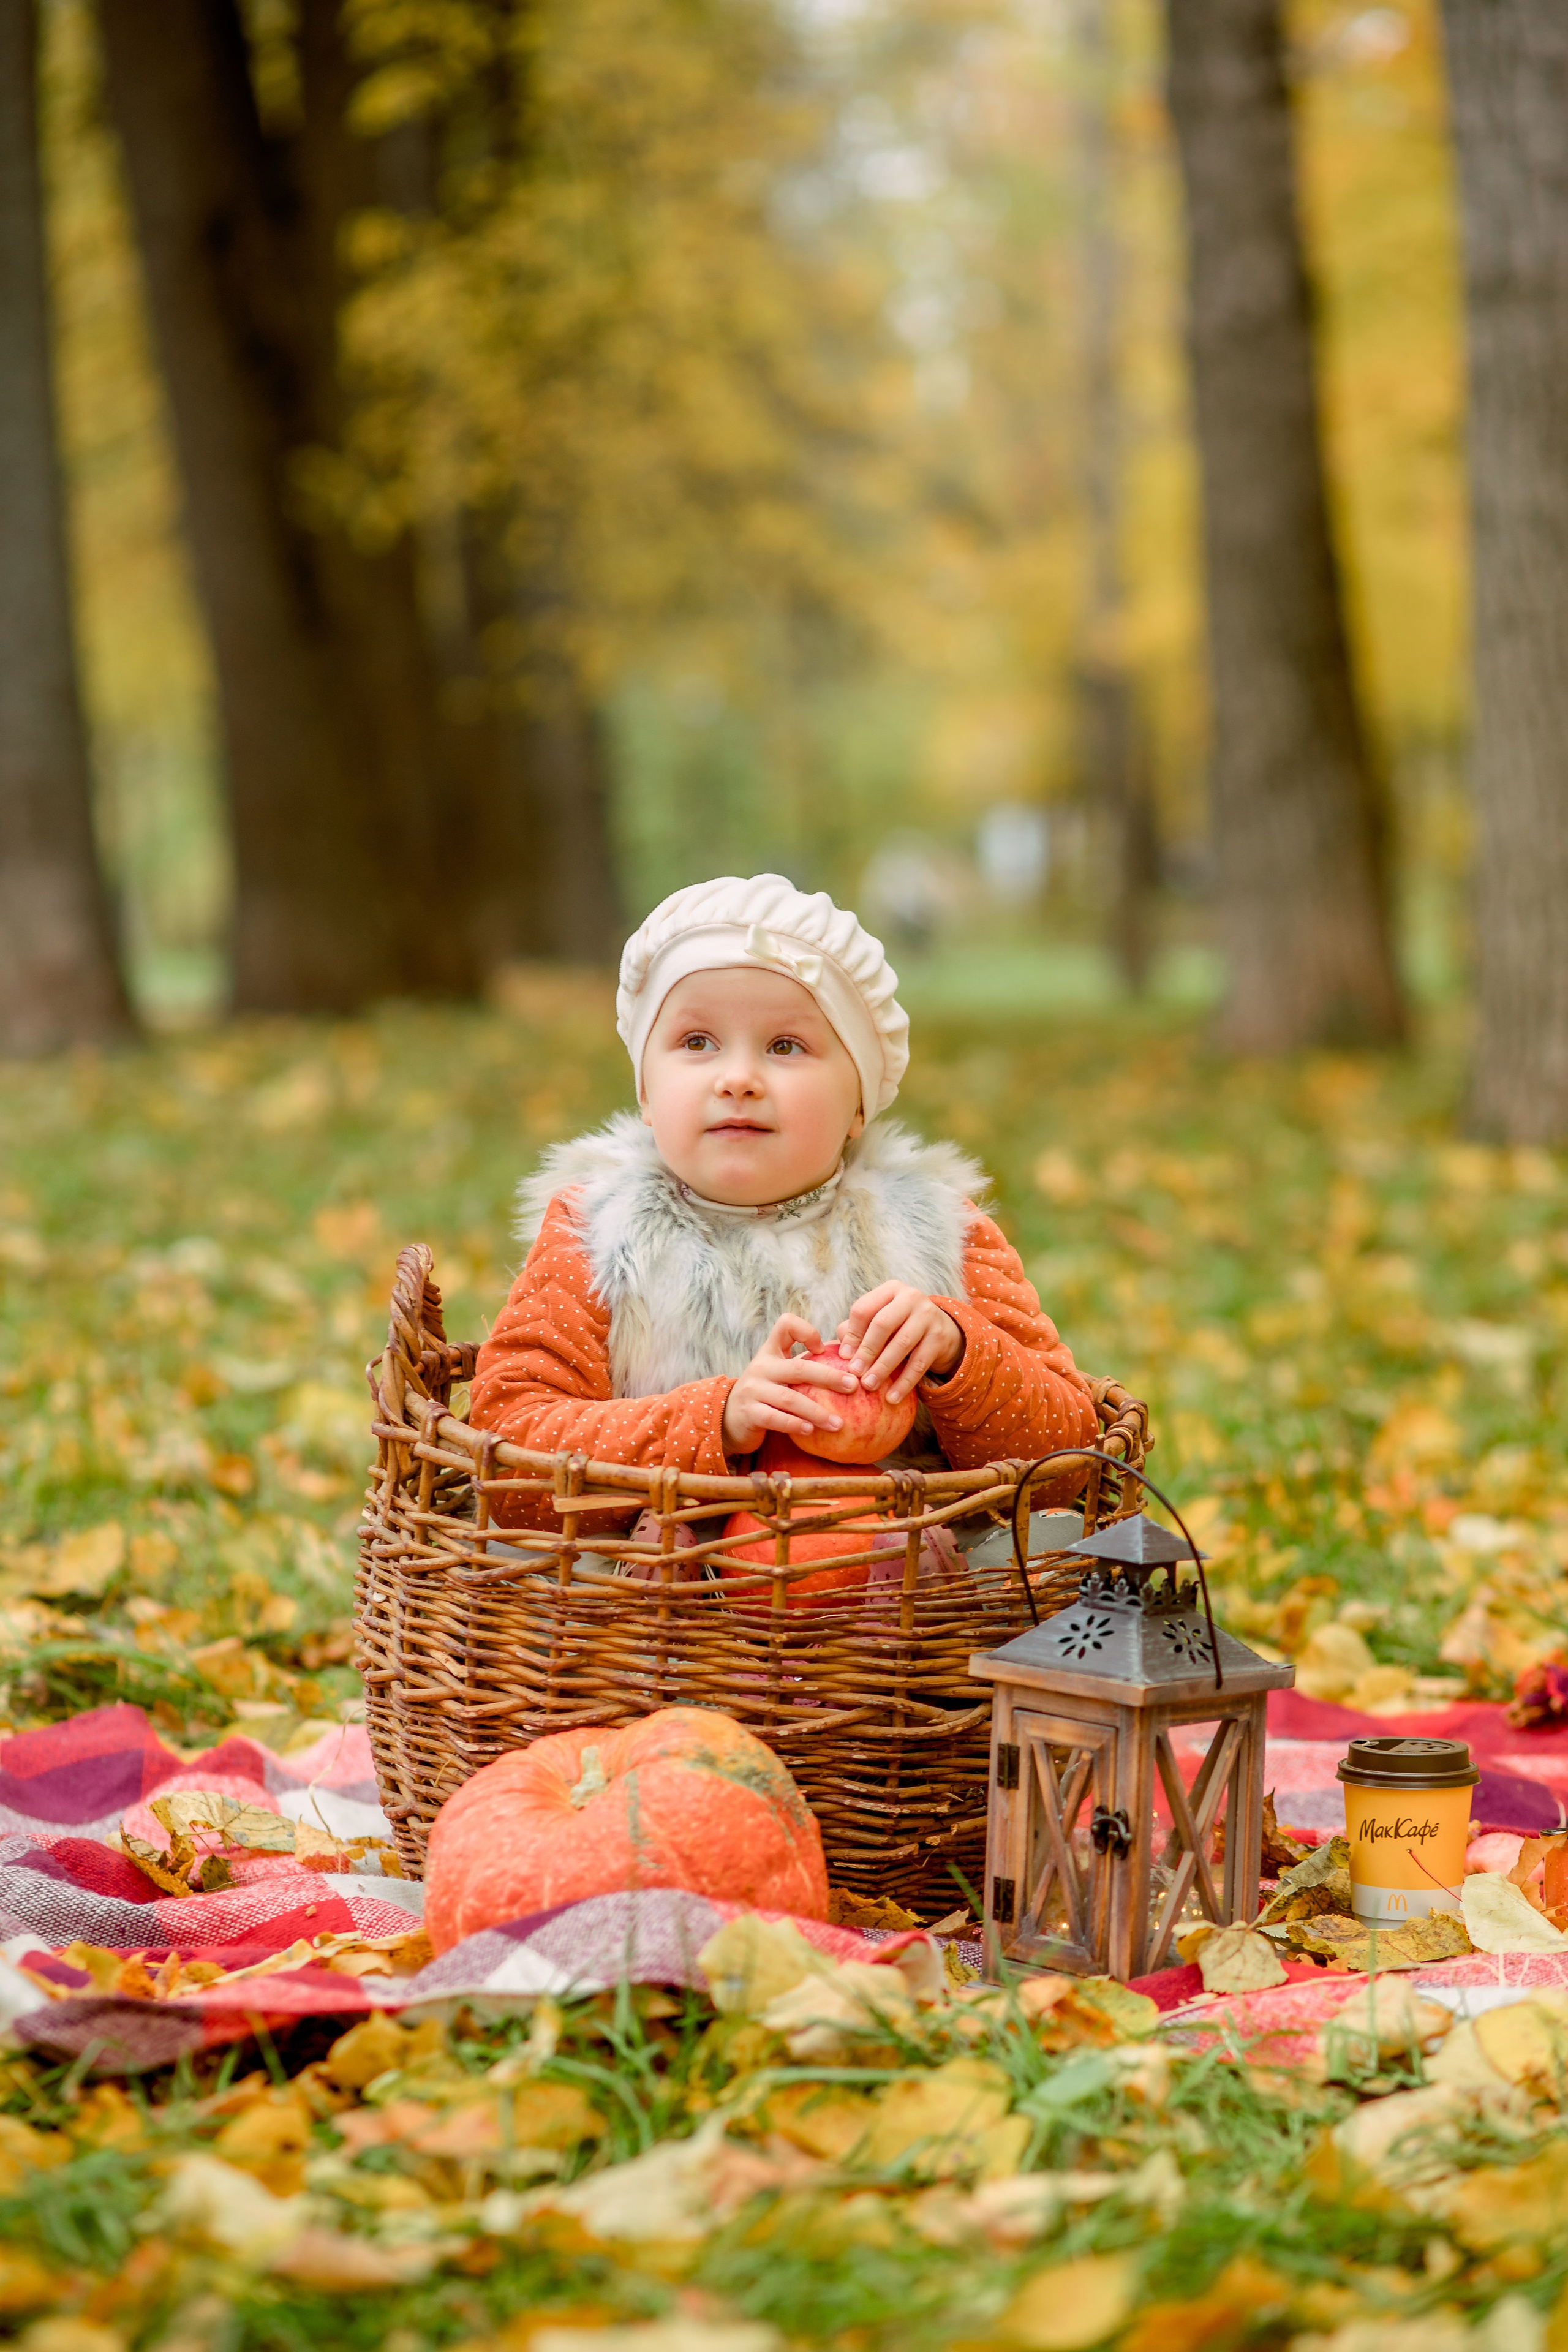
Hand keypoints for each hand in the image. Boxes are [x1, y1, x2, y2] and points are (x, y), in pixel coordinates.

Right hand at [721, 1313, 859, 1453]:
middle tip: (853, 1386)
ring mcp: (753, 1390)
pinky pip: (776, 1419)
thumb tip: (850, 1358)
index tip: (823, 1349)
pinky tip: (812, 1431)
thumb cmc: (766, 1394)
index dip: (807, 1331)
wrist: (729, 1419)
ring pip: (790, 1399)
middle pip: (799, 1368)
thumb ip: (804, 1365)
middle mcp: (761, 1367)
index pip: (785, 1325)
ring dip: (817, 1412)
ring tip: (838, 1423)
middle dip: (829, 1377)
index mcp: (771, 1352)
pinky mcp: (749, 1413)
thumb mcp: (779, 1373)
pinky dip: (795, 1425)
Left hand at [836, 1282, 963, 1402]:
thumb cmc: (900, 1327)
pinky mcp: (940, 1338)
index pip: (864, 1309)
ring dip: (883, 1367)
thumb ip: (857, 1330)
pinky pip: (919, 1363)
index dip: (852, 1335)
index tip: (843, 1357)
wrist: (942, 1331)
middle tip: (854, 1373)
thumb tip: (842, 1351)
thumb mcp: (880, 1321)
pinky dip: (904, 1382)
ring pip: (901, 1343)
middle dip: (866, 1350)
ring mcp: (928, 1316)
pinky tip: (892, 1397)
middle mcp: (911, 1297)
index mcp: (890, 1290)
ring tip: (869, 1386)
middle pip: (882, 1324)